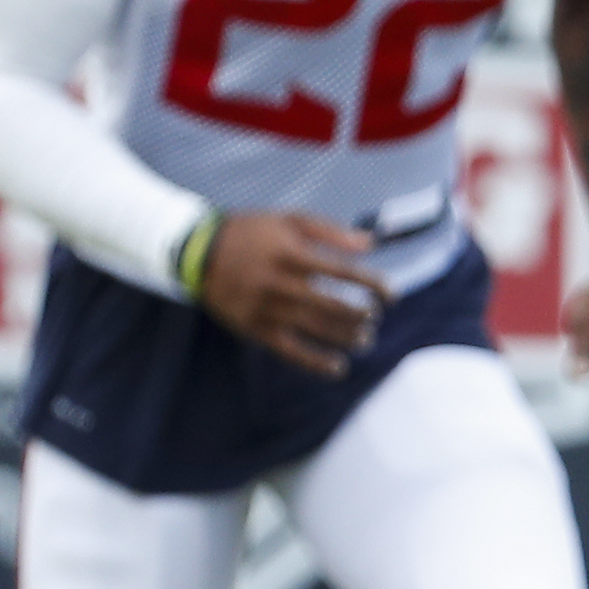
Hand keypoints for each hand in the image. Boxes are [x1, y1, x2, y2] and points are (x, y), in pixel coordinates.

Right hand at [193, 207, 380, 375]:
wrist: (197, 251)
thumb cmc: (251, 232)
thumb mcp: (288, 220)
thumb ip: (330, 231)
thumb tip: (370, 243)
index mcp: (292, 254)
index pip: (344, 272)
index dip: (372, 285)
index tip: (390, 295)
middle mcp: (281, 283)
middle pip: (332, 305)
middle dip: (360, 315)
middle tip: (374, 318)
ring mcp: (267, 308)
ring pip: (315, 329)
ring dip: (345, 337)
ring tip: (364, 340)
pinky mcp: (255, 328)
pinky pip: (290, 350)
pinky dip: (316, 362)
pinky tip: (337, 368)